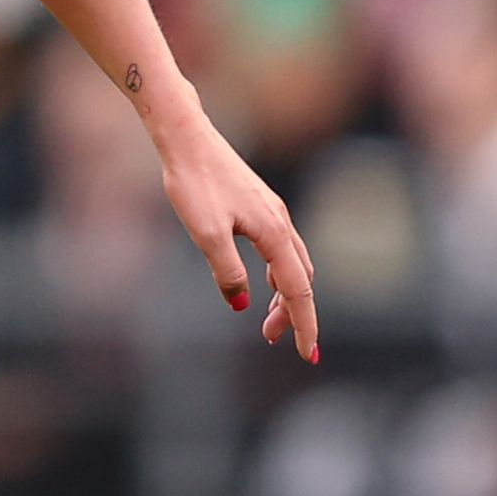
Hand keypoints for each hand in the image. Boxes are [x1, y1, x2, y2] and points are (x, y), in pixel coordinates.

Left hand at [149, 100, 319, 362]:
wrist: (187, 139)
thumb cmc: (194, 183)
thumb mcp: (206, 234)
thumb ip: (227, 271)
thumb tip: (241, 304)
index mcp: (274, 233)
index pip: (299, 291)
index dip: (305, 325)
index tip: (309, 356)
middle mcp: (282, 223)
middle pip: (301, 280)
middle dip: (294, 313)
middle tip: (272, 339)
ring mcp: (273, 213)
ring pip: (294, 264)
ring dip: (287, 295)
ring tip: (267, 320)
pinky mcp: (261, 206)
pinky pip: (282, 250)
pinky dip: (280, 273)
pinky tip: (262, 281)